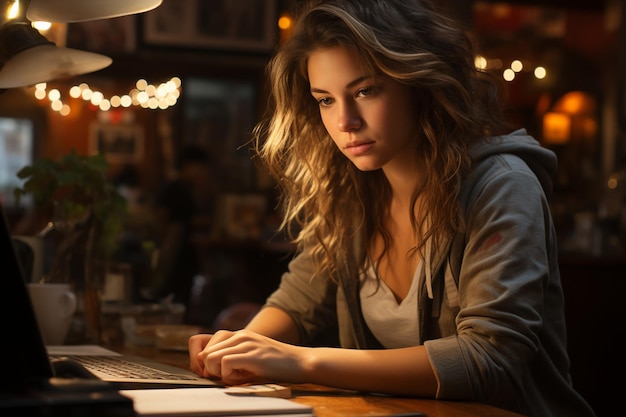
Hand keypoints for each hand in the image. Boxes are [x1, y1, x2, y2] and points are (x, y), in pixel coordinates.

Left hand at [191, 329, 306, 385]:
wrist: (301, 362)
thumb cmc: (276, 364)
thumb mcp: (250, 356)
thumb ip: (231, 356)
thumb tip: (206, 369)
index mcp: (237, 334)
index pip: (199, 341)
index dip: (198, 360)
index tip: (209, 372)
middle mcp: (239, 335)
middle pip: (203, 352)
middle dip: (209, 370)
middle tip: (226, 377)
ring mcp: (246, 343)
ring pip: (210, 357)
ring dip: (219, 373)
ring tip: (236, 377)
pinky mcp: (251, 354)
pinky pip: (224, 364)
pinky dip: (228, 376)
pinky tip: (243, 378)